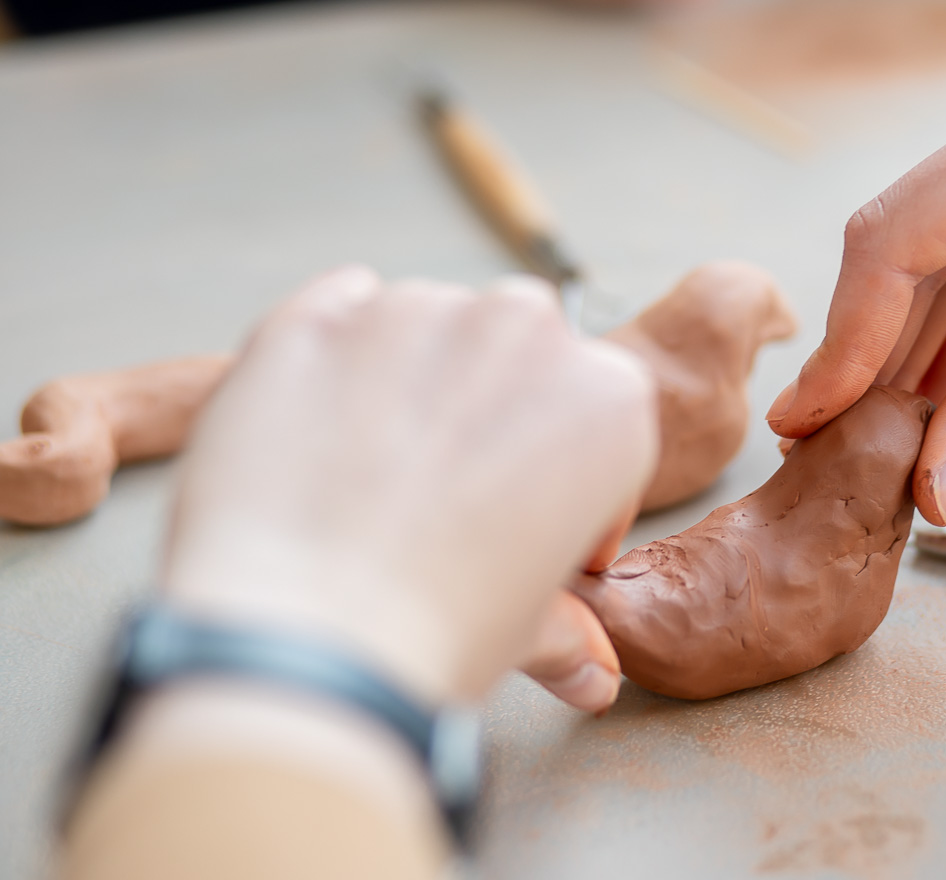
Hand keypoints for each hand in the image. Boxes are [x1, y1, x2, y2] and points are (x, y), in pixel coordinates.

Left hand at [163, 268, 657, 707]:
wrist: (300, 647)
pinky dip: (335, 355)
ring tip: (365, 475)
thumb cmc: (435, 638)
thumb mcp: (528, 631)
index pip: (592, 413)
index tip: (525, 522)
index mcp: (610, 400)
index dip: (561, 475)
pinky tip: (318, 429)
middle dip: (486, 405)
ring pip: (425, 326)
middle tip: (441, 495)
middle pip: (514, 348)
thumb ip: (567, 626)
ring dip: (409, 379)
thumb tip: (589, 670)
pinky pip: (340, 309)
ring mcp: (417, 310)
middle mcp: (526, 330)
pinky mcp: (317, 314)